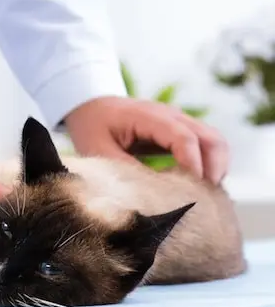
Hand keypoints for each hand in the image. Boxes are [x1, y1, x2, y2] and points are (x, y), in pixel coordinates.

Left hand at [64, 97, 228, 183]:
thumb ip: (124, 170)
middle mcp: (170, 115)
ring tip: (204, 196)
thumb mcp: (98, 150)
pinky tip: (197, 187)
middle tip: (204, 200)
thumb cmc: (91, 128)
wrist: (90, 107)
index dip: (192, 165)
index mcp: (147, 116)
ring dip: (216, 168)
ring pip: (215, 142)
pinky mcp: (181, 131)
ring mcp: (179, 121)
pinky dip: (210, 165)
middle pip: (211, 138)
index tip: (191, 193)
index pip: (183, 137)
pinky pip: (207, 146)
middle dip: (214, 169)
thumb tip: (150, 196)